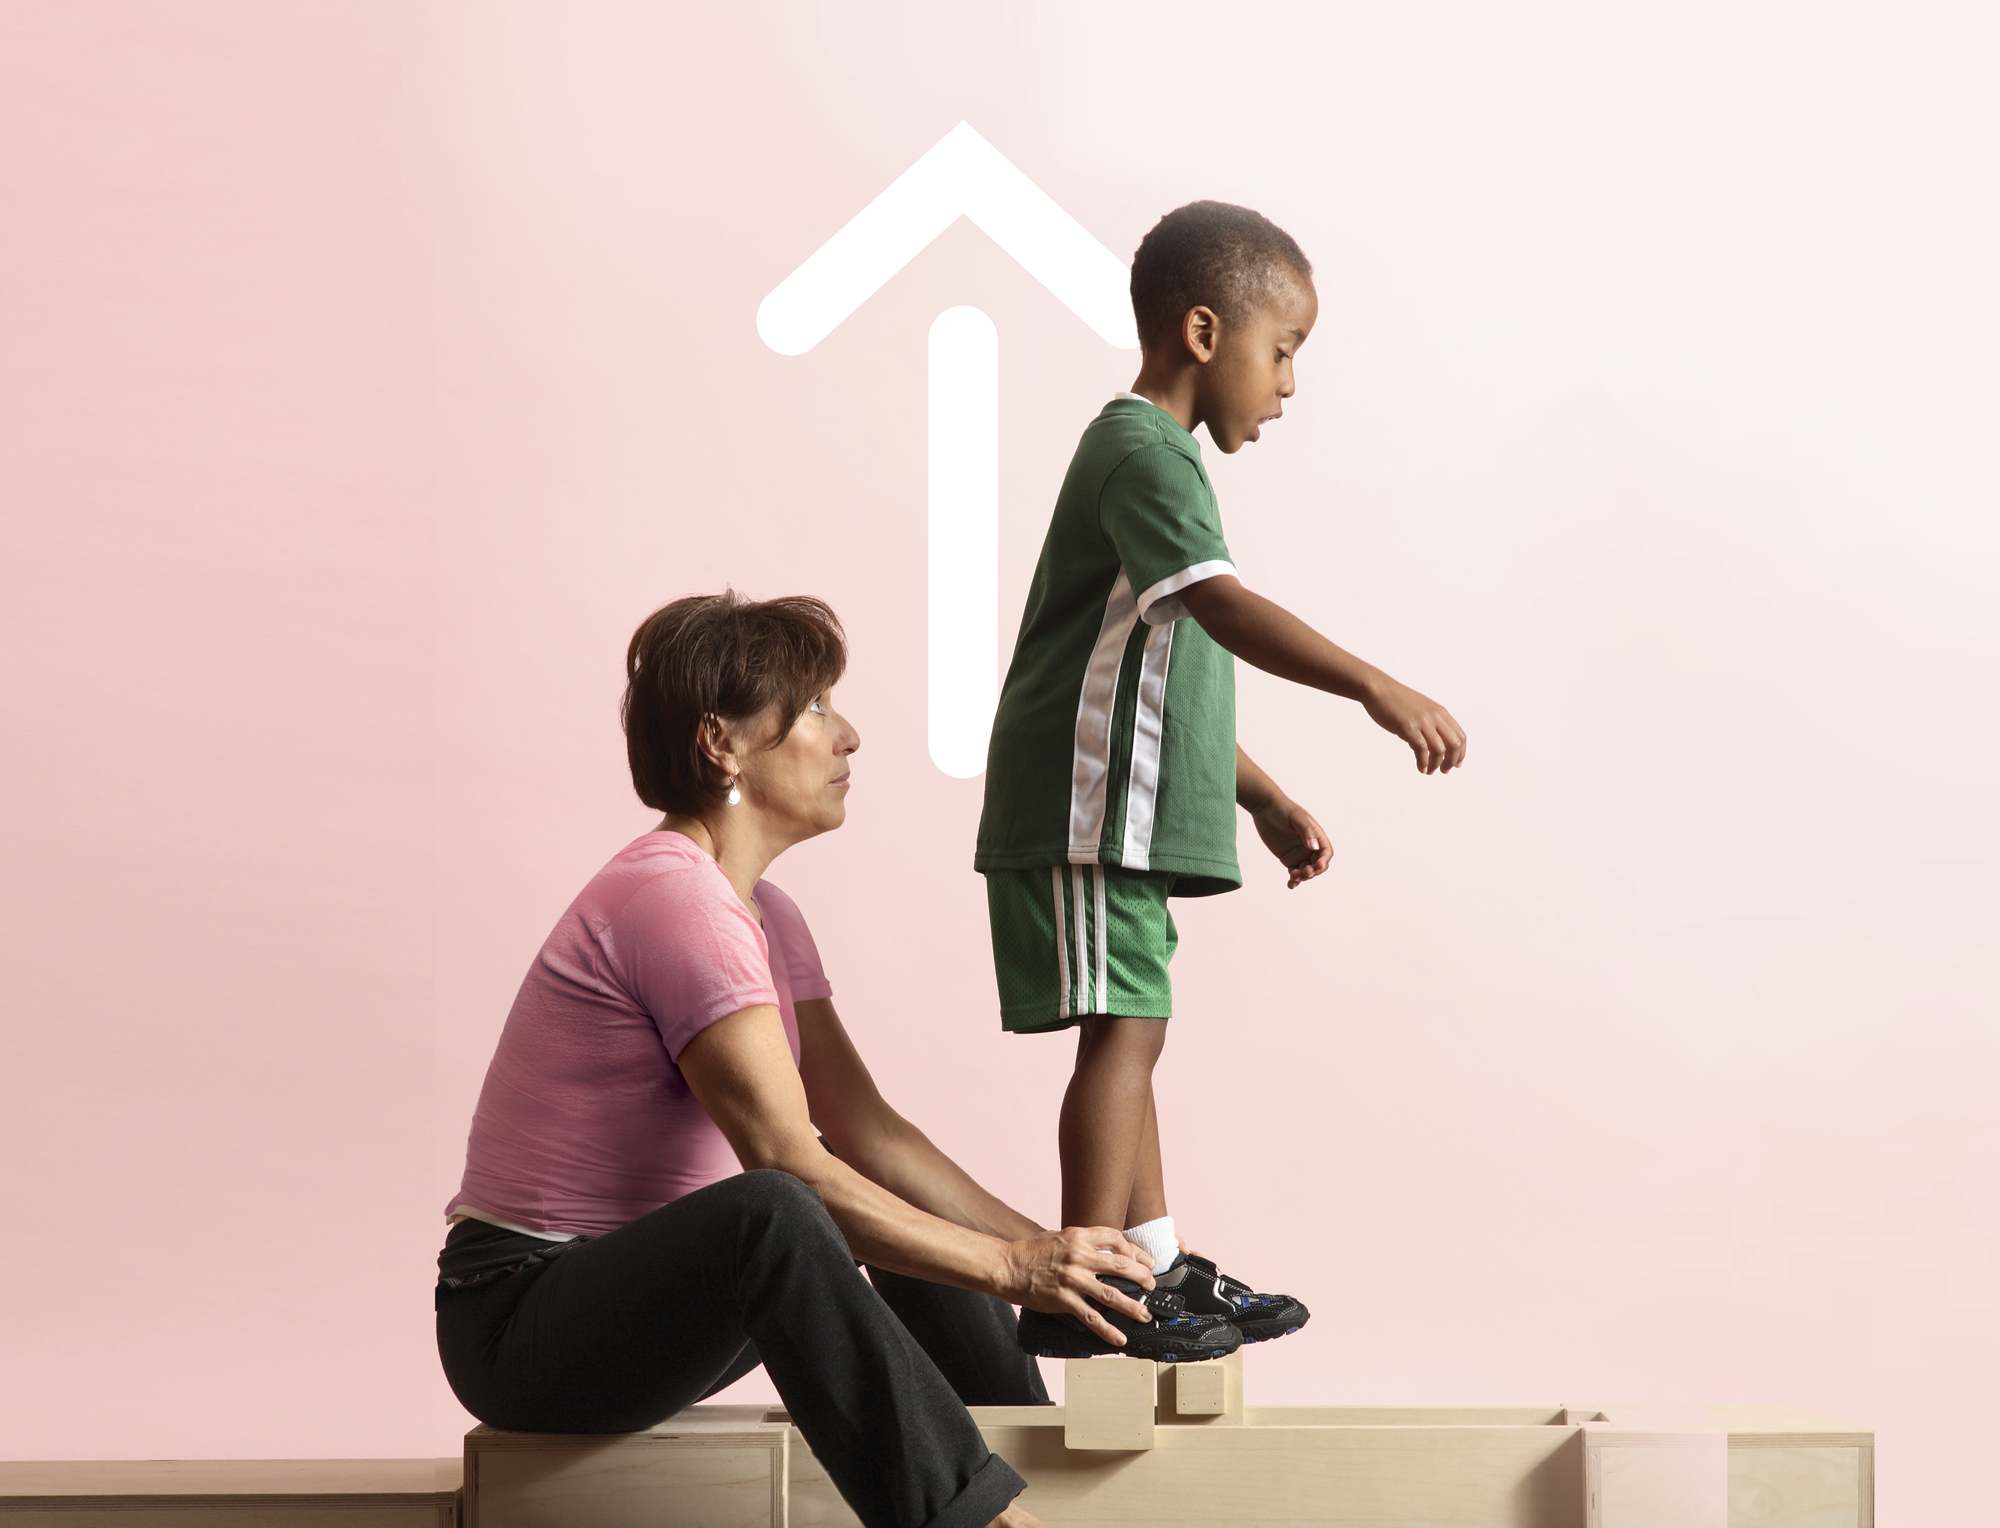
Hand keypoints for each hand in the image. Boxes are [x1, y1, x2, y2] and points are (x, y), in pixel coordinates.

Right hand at [1002, 1226, 1155, 1345]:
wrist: (1009, 1266)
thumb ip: (1083, 1241)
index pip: (1116, 1239)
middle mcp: (1079, 1256)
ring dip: (1132, 1306)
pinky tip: (1119, 1338)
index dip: (1134, 1250)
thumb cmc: (1033, 1251)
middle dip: (1142, 1277)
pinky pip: (1091, 1317)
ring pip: (1111, 1294)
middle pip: (1121, 1266)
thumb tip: (1105, 1249)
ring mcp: (1073, 1279)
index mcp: (1079, 1237)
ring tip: (1144, 1314)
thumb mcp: (1060, 1236)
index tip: (1144, 1261)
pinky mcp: (1064, 1299)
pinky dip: (1107, 1330)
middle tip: (1150, 1286)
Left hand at [1251, 796, 1332, 888]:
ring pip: (1306, 871)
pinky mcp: (1288, 859)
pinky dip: (1294, 880)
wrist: (1264, 808)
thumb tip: (1314, 847)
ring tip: (1294, 877)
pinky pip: (1294, 872)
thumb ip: (1306, 831)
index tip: (1317, 865)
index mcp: (1316, 835)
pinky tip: (1291, 884)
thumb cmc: (1283, 809)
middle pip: (1318, 865)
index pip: (1326, 852)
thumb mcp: (1296, 817)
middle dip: (1314, 871)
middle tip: (1305, 872)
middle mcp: (1310, 846)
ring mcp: (1299, 854)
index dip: (1324, 860)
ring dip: (1303, 877)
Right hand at [1363, 678, 1466, 773]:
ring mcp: (1422, 721)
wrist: (1378, 689)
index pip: (1460, 736)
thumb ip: (1431, 722)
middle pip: (1454, 744)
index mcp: (1441, 712)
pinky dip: (1423, 762)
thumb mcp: (1421, 709)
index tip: (1456, 764)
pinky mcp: (1408, 727)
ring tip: (1429, 771)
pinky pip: (1421, 749)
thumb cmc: (1397, 701)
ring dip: (1436, 764)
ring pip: (1439, 749)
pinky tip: (1420, 768)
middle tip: (1444, 771)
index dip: (1461, 753)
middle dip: (1451, 761)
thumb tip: (1433, 742)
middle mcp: (1435, 716)